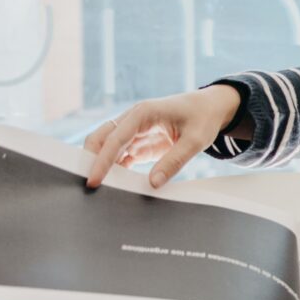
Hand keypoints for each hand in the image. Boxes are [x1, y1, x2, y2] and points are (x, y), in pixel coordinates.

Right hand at [83, 85, 245, 188]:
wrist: (211, 108)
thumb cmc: (203, 118)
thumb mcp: (195, 140)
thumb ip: (174, 161)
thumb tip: (153, 184)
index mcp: (144, 113)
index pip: (115, 138)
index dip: (102, 160)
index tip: (93, 180)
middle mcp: (133, 119)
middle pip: (102, 138)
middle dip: (91, 159)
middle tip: (88, 185)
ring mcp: (134, 131)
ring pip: (108, 148)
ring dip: (103, 166)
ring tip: (101, 191)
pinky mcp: (139, 142)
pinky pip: (121, 156)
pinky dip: (116, 169)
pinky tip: (117, 185)